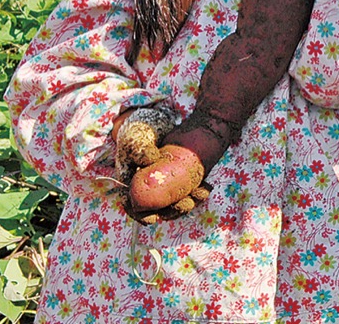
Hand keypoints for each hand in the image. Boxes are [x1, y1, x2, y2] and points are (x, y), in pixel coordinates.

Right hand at [114, 105, 209, 223]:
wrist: (163, 119)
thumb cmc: (142, 130)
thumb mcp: (136, 138)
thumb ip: (140, 150)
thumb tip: (150, 160)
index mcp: (133, 183)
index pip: (134, 206)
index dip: (142, 215)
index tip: (154, 218)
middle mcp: (150, 187)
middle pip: (159, 209)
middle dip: (172, 210)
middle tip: (185, 203)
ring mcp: (168, 184)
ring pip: (176, 202)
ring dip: (187, 202)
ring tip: (199, 194)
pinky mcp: (183, 178)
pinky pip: (190, 191)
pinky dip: (198, 192)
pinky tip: (205, 188)